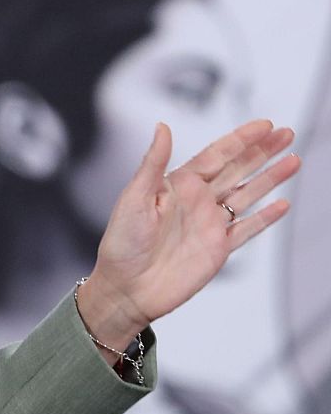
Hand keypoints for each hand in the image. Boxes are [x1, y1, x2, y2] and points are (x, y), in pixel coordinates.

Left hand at [79, 119, 299, 345]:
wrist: (126, 288)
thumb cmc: (121, 243)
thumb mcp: (134, 198)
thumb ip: (153, 163)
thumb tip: (162, 126)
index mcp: (177, 185)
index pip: (215, 155)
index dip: (240, 139)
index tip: (264, 124)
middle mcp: (197, 201)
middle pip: (237, 170)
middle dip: (262, 151)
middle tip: (287, 132)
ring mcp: (210, 224)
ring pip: (248, 195)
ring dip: (271, 178)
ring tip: (294, 160)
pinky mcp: (218, 249)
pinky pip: (247, 229)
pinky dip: (265, 218)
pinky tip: (283, 204)